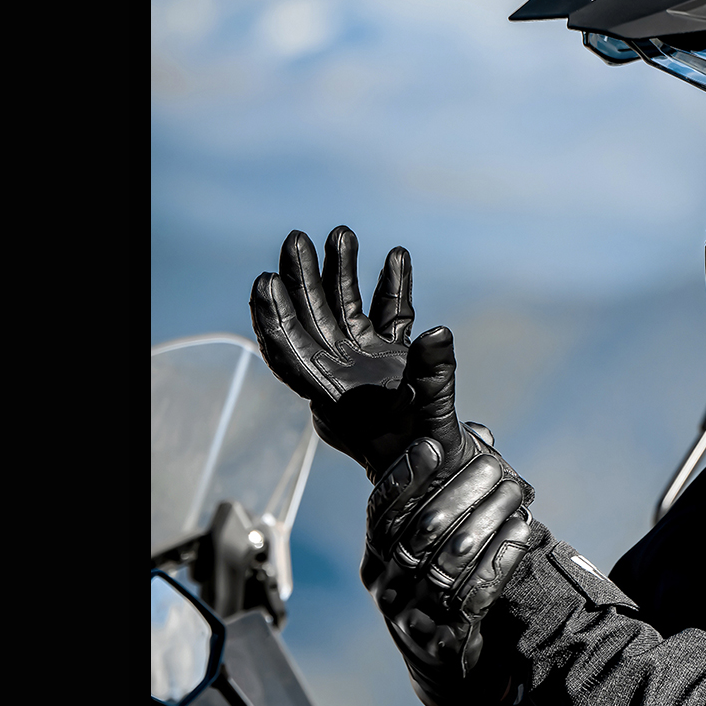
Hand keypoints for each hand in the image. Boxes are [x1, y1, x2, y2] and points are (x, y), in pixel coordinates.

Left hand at [250, 226, 532, 501]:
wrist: (440, 471)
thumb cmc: (425, 458)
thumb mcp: (428, 419)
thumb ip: (432, 377)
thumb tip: (438, 331)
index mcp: (333, 397)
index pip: (290, 354)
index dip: (273, 319)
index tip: (265, 283)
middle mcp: (342, 376)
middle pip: (311, 321)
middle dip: (302, 280)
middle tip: (296, 240)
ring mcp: (365, 364)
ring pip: (345, 312)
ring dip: (341, 274)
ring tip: (342, 234)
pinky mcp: (392, 358)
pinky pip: (388, 317)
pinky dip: (391, 288)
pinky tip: (396, 256)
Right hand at [361, 437, 531, 705]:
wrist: (446, 669)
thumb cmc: (441, 593)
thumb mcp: (430, 553)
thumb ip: (444, 498)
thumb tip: (481, 434)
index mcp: (376, 563)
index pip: (381, 514)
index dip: (404, 477)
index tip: (432, 445)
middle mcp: (387, 590)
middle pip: (421, 531)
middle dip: (459, 490)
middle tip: (492, 464)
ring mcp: (413, 619)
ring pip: (452, 558)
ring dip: (488, 518)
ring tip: (516, 490)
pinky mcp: (446, 641)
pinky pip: (476, 591)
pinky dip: (502, 556)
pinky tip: (522, 529)